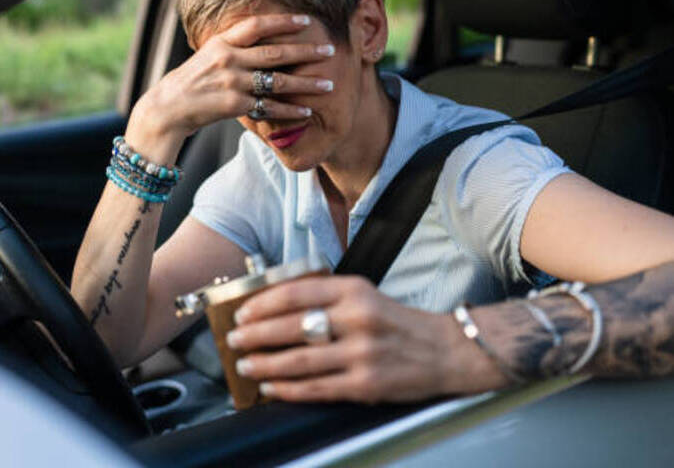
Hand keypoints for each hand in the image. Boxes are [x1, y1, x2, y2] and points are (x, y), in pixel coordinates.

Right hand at [125, 14, 335, 161]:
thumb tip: (254, 38)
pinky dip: (290, 110)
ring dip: (306, 84)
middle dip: (306, 51)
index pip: (257, 25)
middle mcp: (228, 59)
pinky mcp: (233, 105)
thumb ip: (230, 48)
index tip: (306, 19)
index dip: (282, 20)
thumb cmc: (189, 83)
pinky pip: (269, 107)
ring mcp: (232, 82)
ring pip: (277, 81)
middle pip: (275, 52)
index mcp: (221, 42)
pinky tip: (307, 111)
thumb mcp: (206, 56)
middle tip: (329, 49)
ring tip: (328, 85)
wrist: (166, 109)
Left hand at [226, 275, 502, 403]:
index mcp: (353, 290)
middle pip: (292, 326)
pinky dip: (289, 389)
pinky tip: (271, 388)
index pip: (296, 292)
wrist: (445, 350)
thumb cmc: (396, 322)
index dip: (262, 303)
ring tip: (245, 365)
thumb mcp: (364, 295)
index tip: (242, 311)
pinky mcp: (367, 384)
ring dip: (265, 364)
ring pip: (299, 360)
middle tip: (234, 339)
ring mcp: (362, 353)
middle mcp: (357, 318)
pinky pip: (317, 387)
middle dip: (255, 334)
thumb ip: (325, 297)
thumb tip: (274, 307)